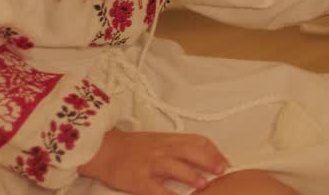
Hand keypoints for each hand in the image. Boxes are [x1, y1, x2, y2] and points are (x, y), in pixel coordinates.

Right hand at [79, 130, 228, 194]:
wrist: (103, 149)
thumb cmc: (133, 147)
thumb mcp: (159, 142)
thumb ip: (179, 148)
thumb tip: (205, 158)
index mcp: (169, 140)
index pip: (197, 141)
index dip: (214, 151)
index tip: (225, 161)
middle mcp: (162, 150)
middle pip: (190, 150)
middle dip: (209, 160)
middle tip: (222, 170)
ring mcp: (149, 164)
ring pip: (173, 166)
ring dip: (190, 175)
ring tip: (204, 184)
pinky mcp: (137, 179)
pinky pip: (154, 188)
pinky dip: (166, 194)